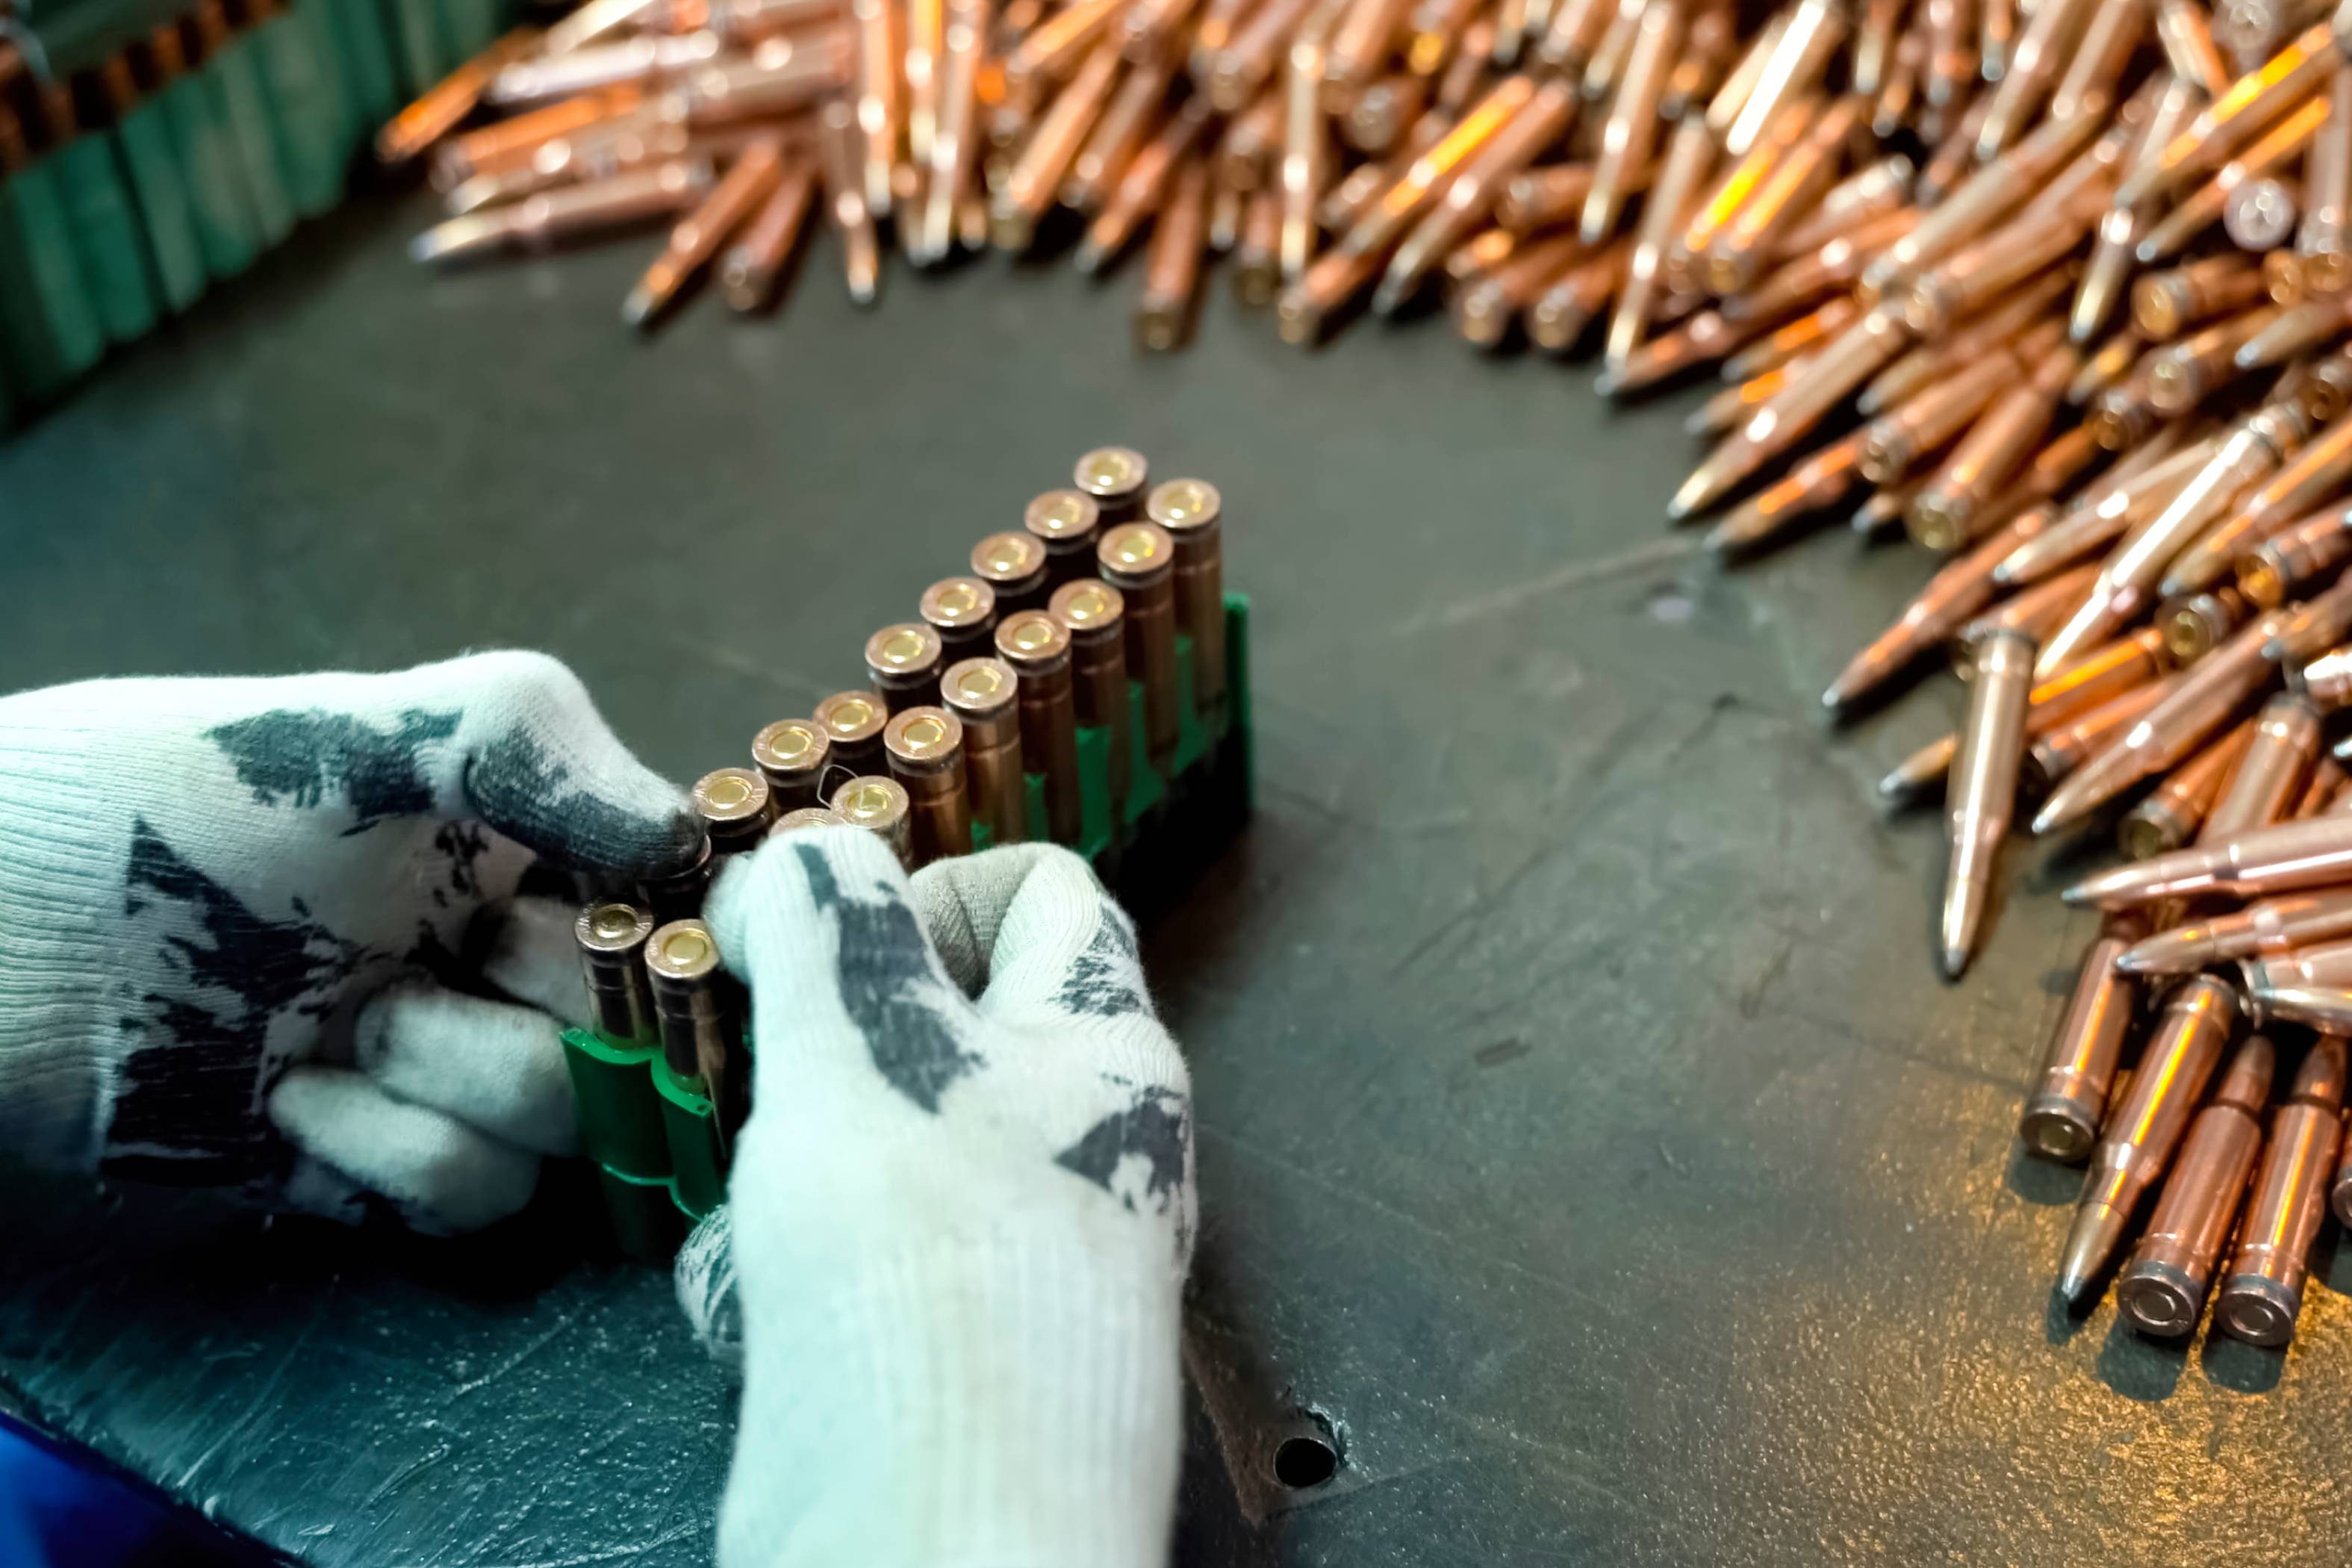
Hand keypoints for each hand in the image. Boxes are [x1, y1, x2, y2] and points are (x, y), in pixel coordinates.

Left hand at [0, 651, 697, 1232]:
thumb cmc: (173, 803)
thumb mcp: (357, 728)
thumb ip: (530, 742)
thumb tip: (681, 832)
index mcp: (526, 852)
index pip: (676, 912)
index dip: (675, 937)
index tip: (619, 925)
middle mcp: (503, 966)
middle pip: (647, 1044)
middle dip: (557, 1012)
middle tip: (454, 955)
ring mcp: (444, 1074)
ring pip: (567, 1137)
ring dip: (467, 1088)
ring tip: (347, 1031)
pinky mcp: (377, 1167)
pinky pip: (472, 1201)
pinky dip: (401, 1157)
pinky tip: (294, 1102)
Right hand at [678, 831, 1194, 1567]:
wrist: (927, 1543)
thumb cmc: (929, 1286)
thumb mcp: (865, 1052)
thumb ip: (832, 928)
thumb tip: (808, 854)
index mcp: (1103, 1051)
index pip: (1045, 892)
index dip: (928, 890)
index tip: (834, 948)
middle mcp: (1074, 1144)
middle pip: (930, 1018)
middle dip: (820, 1043)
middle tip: (766, 1081)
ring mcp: (1005, 1250)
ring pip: (859, 1140)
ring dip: (777, 1167)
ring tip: (759, 1225)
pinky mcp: (930, 1342)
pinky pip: (835, 1259)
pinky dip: (772, 1275)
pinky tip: (753, 1312)